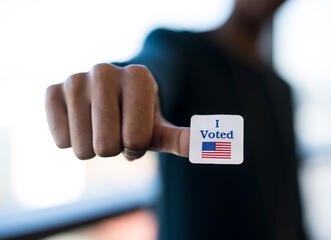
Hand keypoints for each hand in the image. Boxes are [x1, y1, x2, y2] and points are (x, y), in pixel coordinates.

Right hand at [45, 63, 188, 159]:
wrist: (110, 97)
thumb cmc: (138, 116)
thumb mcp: (159, 126)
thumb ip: (179, 138)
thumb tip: (201, 147)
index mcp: (138, 75)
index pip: (136, 138)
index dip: (136, 145)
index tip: (135, 130)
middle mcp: (105, 70)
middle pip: (106, 146)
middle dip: (114, 149)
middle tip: (116, 131)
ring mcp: (76, 78)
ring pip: (81, 148)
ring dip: (92, 148)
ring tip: (98, 127)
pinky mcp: (52, 90)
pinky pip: (60, 139)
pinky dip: (70, 141)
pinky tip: (79, 122)